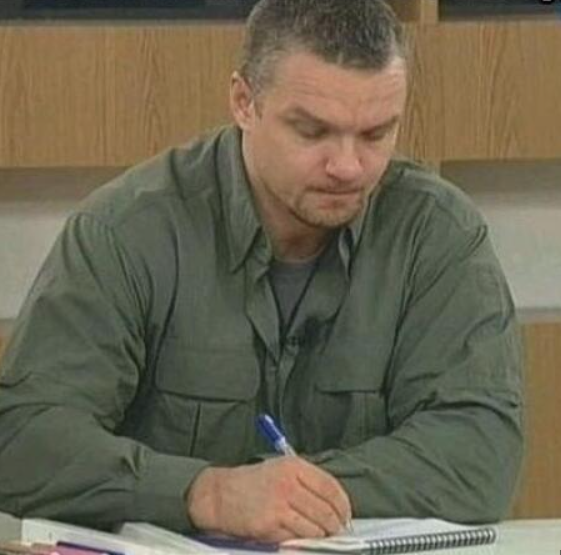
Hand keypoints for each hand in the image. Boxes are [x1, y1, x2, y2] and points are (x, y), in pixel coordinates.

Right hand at [186, 456, 351, 541]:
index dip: (343, 504)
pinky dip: (302, 540)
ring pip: (315, 527)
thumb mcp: (280, 470)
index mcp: (294, 466)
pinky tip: (298, 536)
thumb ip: (306, 482)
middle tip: (336, 531)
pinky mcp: (270, 524)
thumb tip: (333, 504)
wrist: (220, 494)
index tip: (345, 515)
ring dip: (320, 535)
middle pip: (326, 509)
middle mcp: (289, 483)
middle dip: (335, 525)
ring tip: (318, 534)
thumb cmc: (252, 483)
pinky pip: (297, 537)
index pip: (330, 486)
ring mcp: (279, 504)